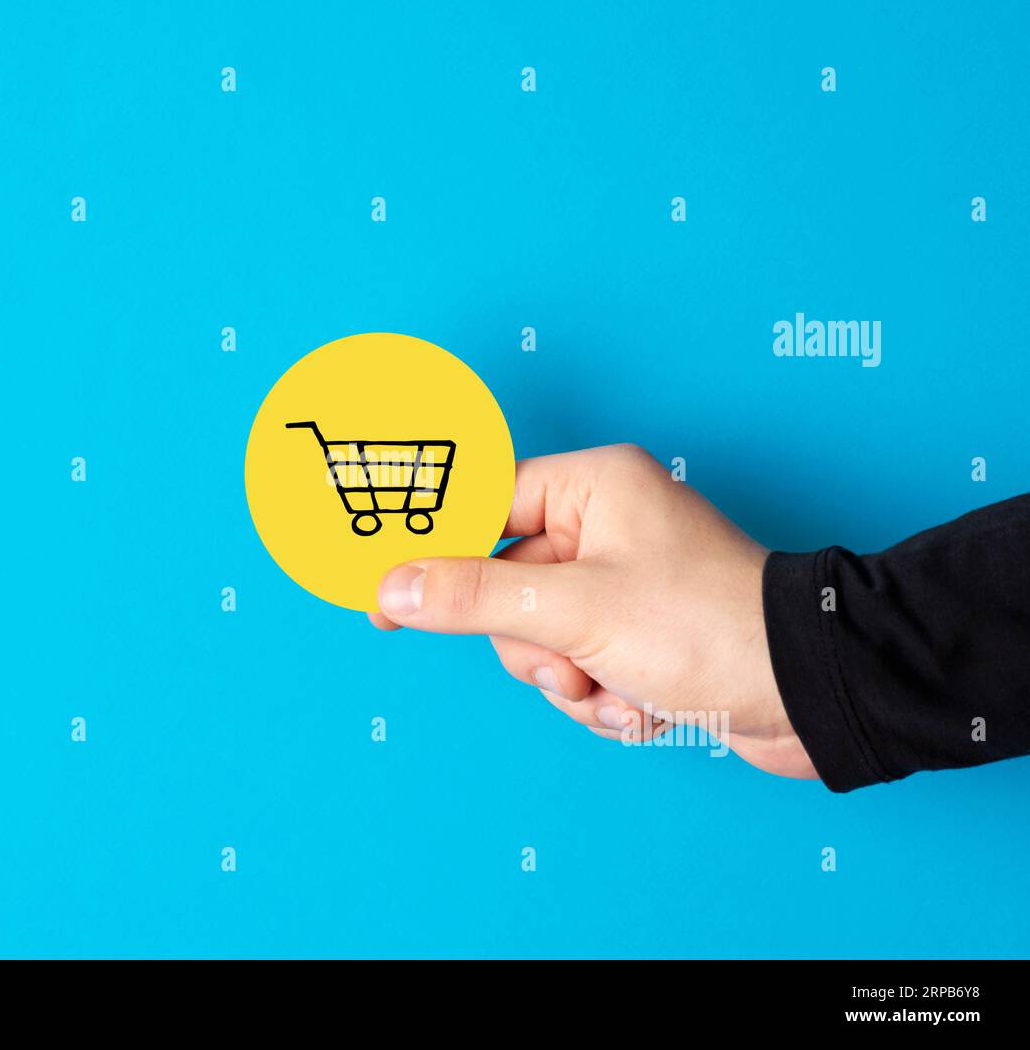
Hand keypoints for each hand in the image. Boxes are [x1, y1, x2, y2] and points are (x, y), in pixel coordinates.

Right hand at [369, 445, 816, 780]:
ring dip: (570, 683)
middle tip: (571, 662)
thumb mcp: (574, 611)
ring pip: (538, 642)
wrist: (811, 695)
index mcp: (591, 489)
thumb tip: (396, 588)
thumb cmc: (709, 626)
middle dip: (534, 647)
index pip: (482, 507)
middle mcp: (605, 529)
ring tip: (620, 688)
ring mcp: (621, 587)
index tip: (383, 594)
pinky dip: (603, 701)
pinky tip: (648, 705)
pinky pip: (577, 671)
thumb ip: (475, 596)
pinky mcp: (638, 638)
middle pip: (504, 588)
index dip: (432, 553)